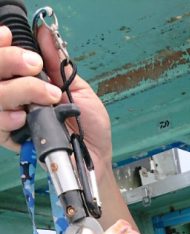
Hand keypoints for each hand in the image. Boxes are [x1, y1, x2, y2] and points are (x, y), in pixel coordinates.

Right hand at [0, 24, 111, 176]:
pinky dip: (9, 118)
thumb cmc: (89, 126)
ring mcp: (14, 117)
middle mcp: (18, 96)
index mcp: (29, 80)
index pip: (6, 59)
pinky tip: (25, 118)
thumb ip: (59, 63)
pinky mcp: (15, 139)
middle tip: (34, 66)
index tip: (11, 38)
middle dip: (11, 61)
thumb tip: (44, 33)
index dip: (5, 48)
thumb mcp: (78, 89)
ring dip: (19, 90)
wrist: (95, 158)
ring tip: (47, 98)